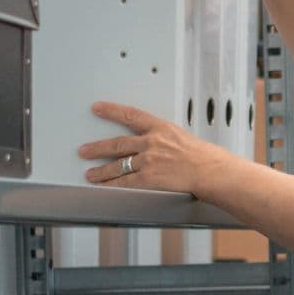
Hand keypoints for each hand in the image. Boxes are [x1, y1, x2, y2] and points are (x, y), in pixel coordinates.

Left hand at [78, 102, 233, 195]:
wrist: (209, 170)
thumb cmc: (201, 156)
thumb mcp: (180, 136)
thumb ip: (162, 138)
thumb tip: (150, 142)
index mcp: (160, 128)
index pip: (130, 115)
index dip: (111, 111)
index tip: (98, 108)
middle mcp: (151, 142)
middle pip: (117, 143)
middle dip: (97, 147)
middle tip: (84, 150)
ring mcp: (149, 160)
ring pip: (118, 164)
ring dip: (101, 170)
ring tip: (90, 174)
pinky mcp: (150, 178)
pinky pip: (126, 181)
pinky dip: (113, 184)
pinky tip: (105, 186)